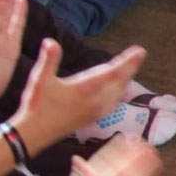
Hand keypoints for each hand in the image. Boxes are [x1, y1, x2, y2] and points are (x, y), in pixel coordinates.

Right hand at [11, 38, 145, 152]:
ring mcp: (96, 111)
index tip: (141, 51)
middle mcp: (95, 101)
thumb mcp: (39, 79)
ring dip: (124, 79)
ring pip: (118, 92)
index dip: (128, 61)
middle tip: (139, 54)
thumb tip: (50, 41)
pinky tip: (117, 88)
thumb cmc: (36, 106)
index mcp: (85, 89)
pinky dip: (118, 91)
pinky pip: (113, 102)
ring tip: (130, 67)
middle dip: (130, 67)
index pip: (113, 72)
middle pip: (120, 81)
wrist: (34, 134)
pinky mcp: (93, 118)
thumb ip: (48, 59)